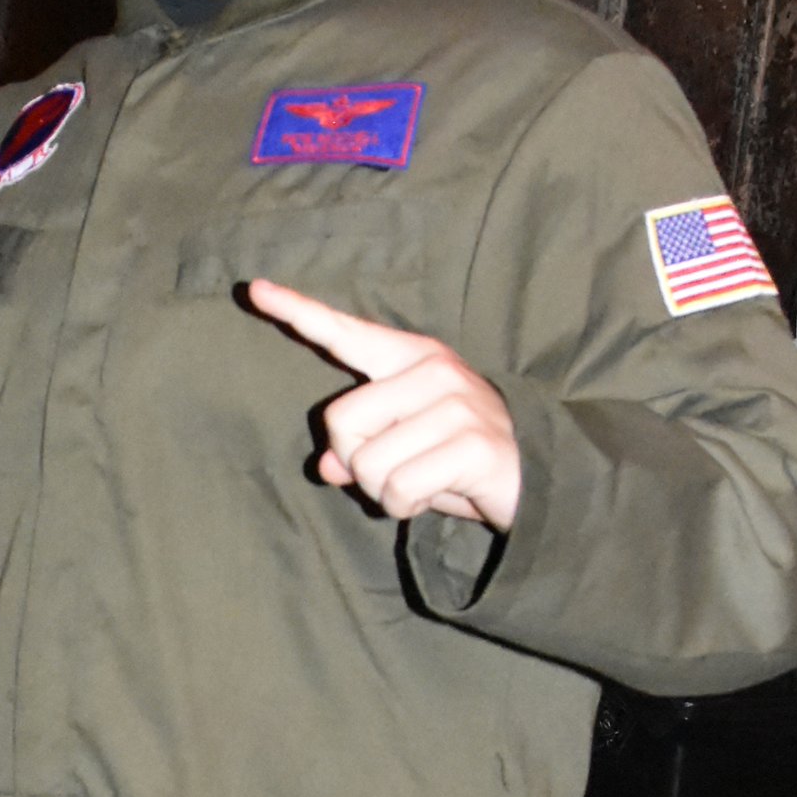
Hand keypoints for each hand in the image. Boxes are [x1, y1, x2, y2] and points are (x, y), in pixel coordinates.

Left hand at [245, 278, 521, 528]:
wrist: (540, 474)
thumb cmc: (461, 457)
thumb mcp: (406, 449)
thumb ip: (362, 451)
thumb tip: (326, 468)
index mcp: (411, 358)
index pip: (345, 333)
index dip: (298, 313)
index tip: (256, 290)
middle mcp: (432, 371)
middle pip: (340, 422)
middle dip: (358, 462)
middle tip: (398, 469)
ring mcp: (454, 404)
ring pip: (369, 463)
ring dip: (386, 491)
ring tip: (423, 481)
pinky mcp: (471, 444)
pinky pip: (400, 488)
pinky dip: (408, 506)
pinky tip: (438, 494)